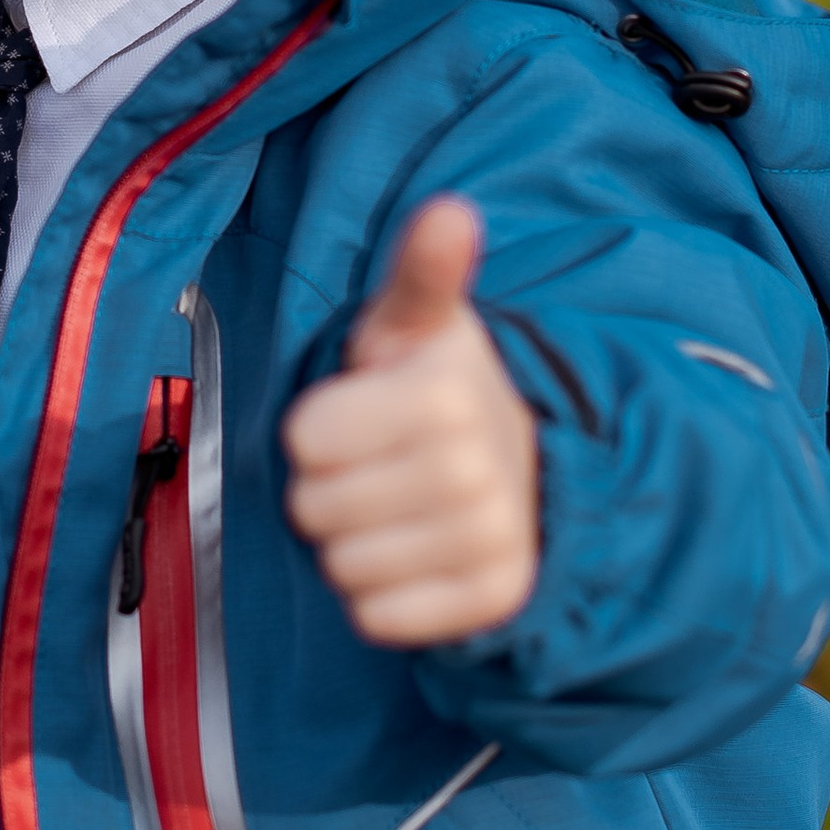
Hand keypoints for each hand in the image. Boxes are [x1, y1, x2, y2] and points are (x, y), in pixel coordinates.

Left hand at [281, 198, 538, 647]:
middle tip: (378, 465)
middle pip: (313, 508)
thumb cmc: (438, 389)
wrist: (526, 465)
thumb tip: (451, 211)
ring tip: (396, 508)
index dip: (319, 428)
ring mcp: (489, 539)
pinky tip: (414, 557)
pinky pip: (379, 618)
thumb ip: (422, 271)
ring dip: (352, 544)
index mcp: (445, 395)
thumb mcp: (417, 323)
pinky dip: (381, 596)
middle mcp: (475, 470)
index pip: (303, 440)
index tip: (363, 414)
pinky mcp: (494, 599)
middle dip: (329, 488)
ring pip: (343, 566)